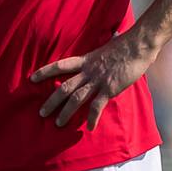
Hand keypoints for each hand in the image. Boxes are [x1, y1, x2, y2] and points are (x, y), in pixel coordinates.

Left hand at [33, 28, 158, 128]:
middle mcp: (88, 70)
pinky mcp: (110, 88)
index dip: (45, 72)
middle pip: (65, 87)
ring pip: (76, 98)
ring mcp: (98, 80)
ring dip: (66, 112)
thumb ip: (102, 52)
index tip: (32, 78)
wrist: (139, 45)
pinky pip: (97, 106)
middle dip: (52, 101)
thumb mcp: (107, 46)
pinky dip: (92, 118)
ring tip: (58, 123)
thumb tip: (108, 43)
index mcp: (86, 59)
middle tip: (41, 112)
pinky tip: (89, 127)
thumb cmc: (126, 44)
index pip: (60, 65)